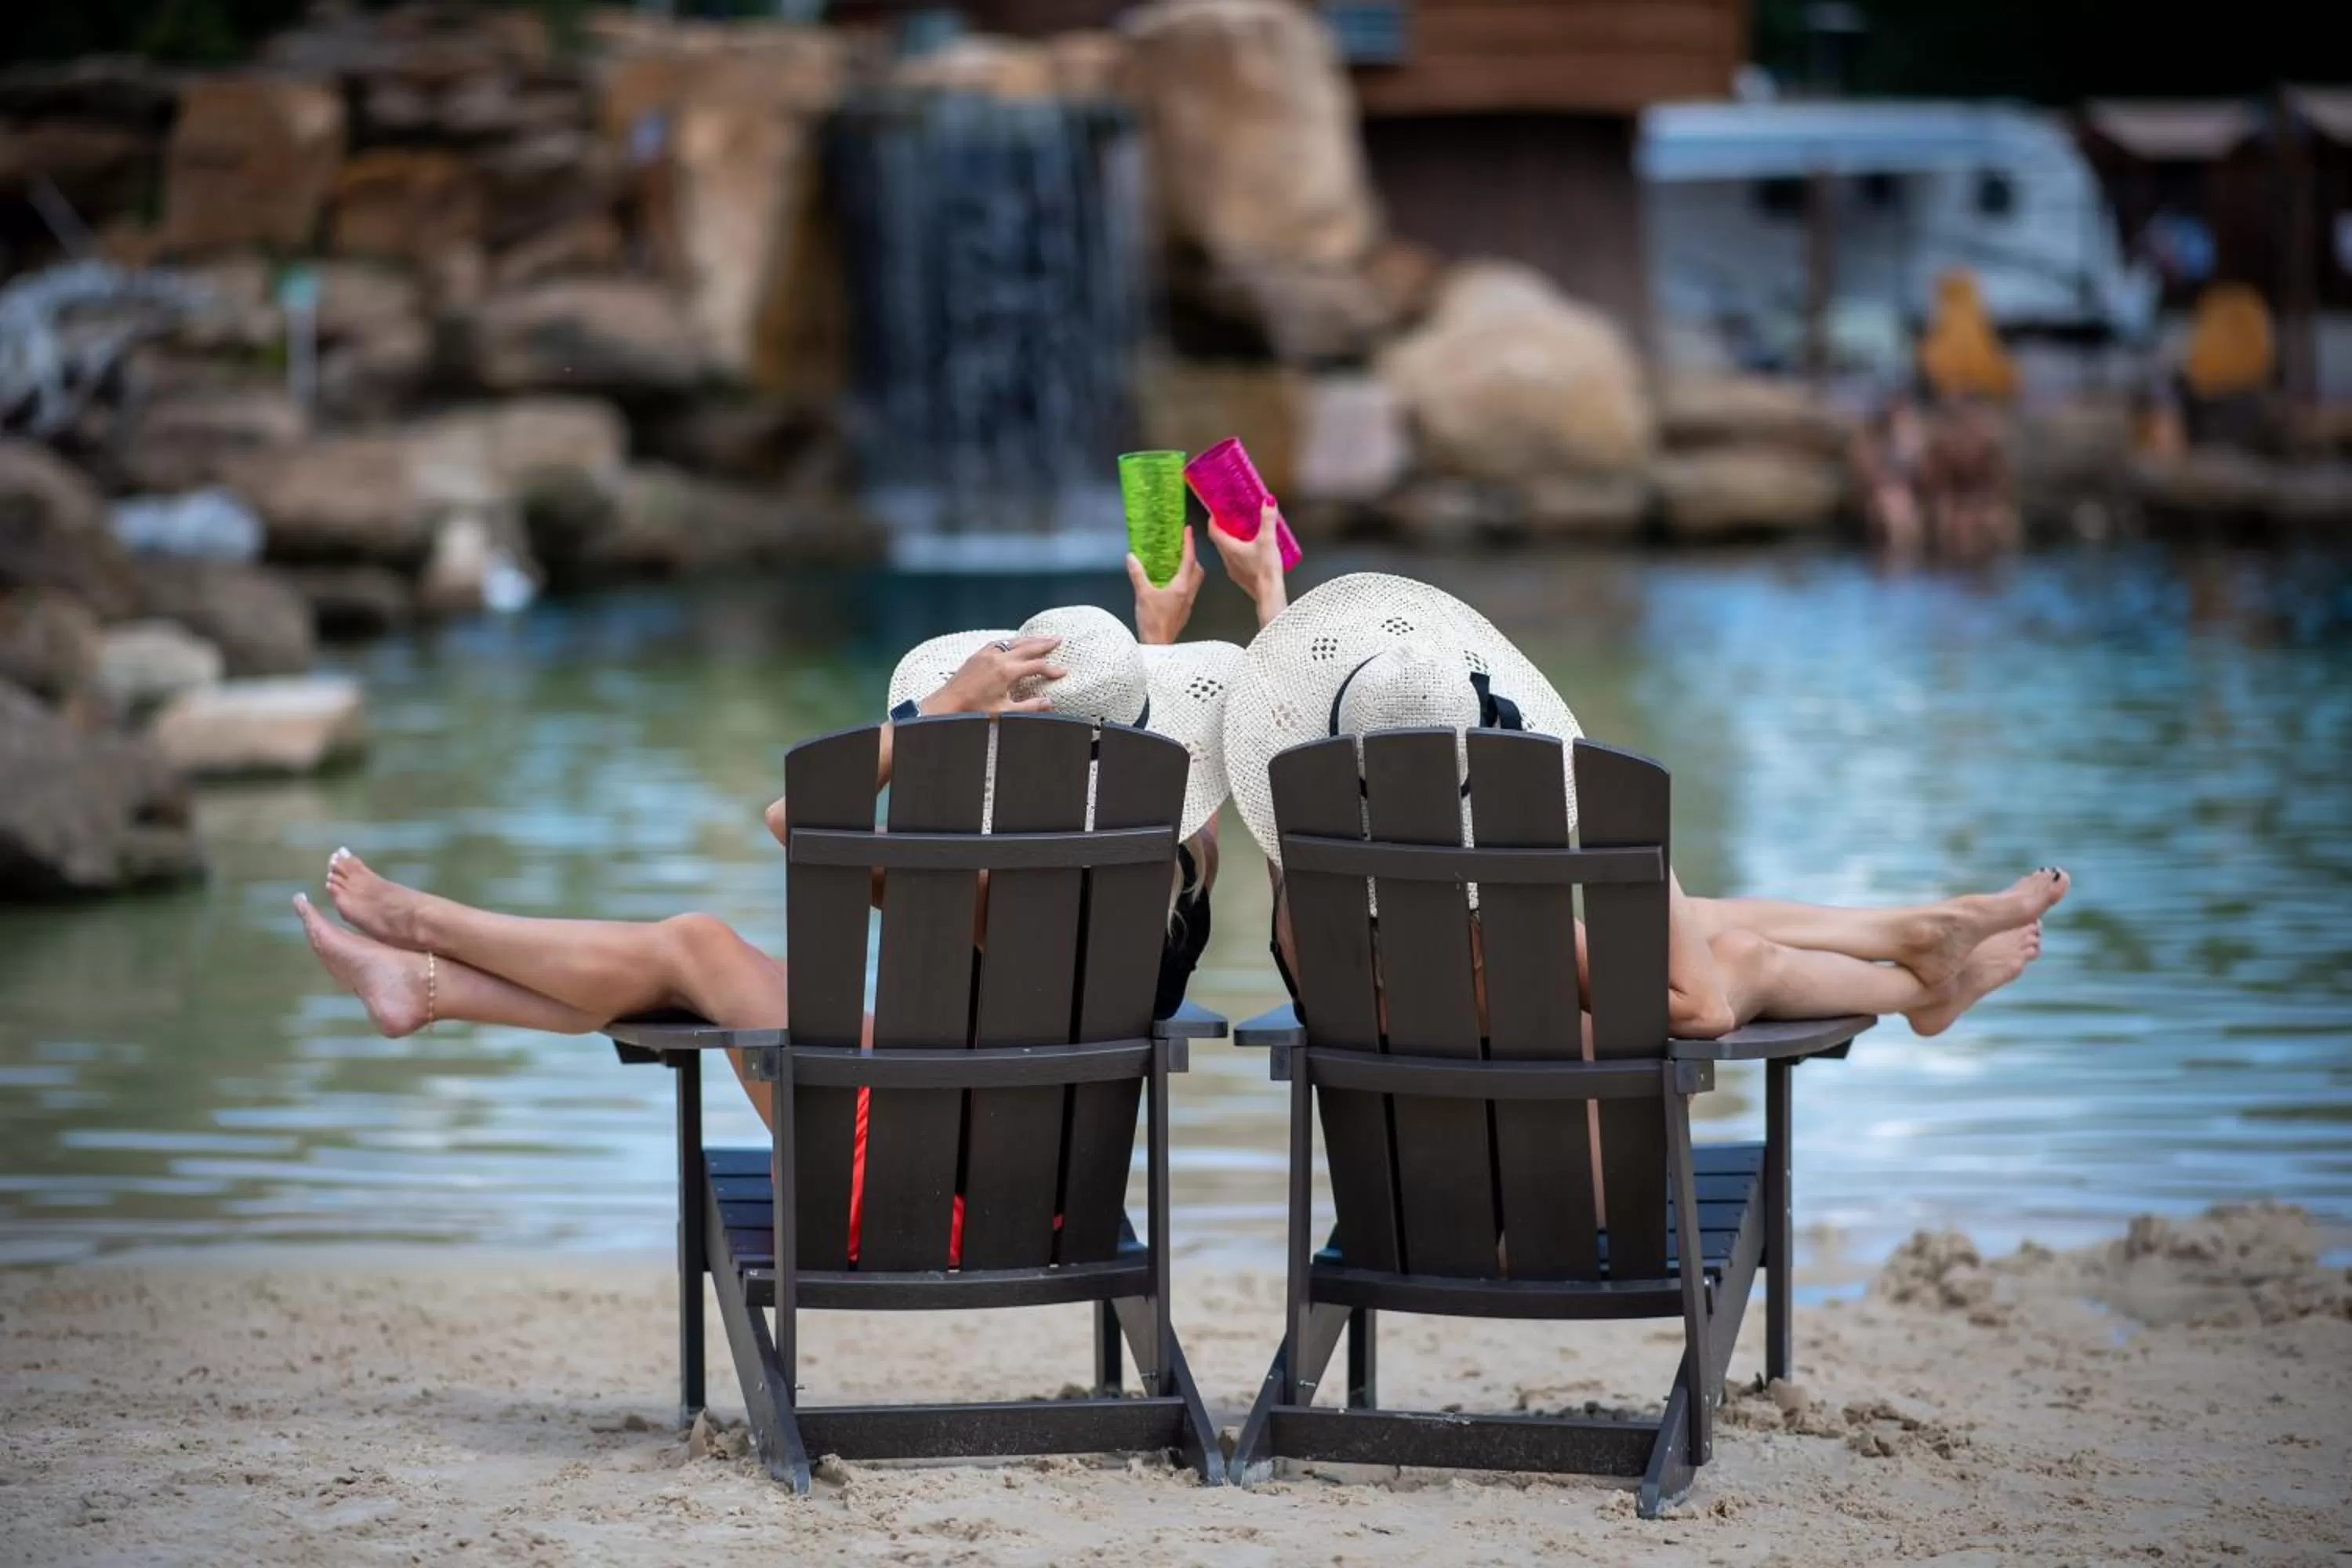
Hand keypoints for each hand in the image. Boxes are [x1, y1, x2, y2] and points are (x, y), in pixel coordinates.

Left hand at [920, 634, 1063, 715]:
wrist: (947, 703)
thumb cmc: (974, 709)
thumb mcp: (1004, 711)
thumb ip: (1029, 707)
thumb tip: (1049, 702)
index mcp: (1007, 671)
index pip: (1036, 666)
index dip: (1051, 668)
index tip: (1063, 671)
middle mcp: (998, 658)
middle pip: (1028, 647)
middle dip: (1045, 643)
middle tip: (1059, 639)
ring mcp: (987, 654)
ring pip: (1013, 642)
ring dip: (1030, 639)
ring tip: (1042, 637)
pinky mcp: (978, 655)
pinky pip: (999, 643)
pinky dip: (1012, 641)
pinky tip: (1016, 642)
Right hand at [1127, 525, 1202, 644]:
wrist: (1158, 645)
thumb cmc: (1152, 620)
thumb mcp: (1142, 594)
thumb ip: (1138, 574)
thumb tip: (1131, 557)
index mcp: (1181, 586)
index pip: (1189, 560)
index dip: (1189, 543)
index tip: (1188, 530)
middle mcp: (1189, 593)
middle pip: (1198, 570)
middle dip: (1192, 557)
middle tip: (1182, 548)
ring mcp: (1188, 604)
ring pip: (1195, 581)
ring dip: (1190, 570)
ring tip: (1177, 563)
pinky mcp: (1184, 612)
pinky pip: (1189, 591)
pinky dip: (1184, 581)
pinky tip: (1172, 583)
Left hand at [1207, 501, 1287, 627]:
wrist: (1269, 596)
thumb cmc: (1265, 571)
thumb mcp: (1268, 540)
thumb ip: (1268, 520)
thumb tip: (1268, 502)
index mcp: (1229, 548)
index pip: (1213, 531)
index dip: (1213, 520)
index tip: (1216, 512)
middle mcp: (1227, 559)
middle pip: (1219, 541)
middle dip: (1223, 528)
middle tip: (1231, 518)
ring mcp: (1233, 570)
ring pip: (1226, 552)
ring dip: (1231, 541)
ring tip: (1242, 532)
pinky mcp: (1240, 577)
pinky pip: (1235, 561)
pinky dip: (1238, 552)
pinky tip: (1250, 551)